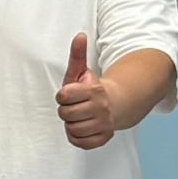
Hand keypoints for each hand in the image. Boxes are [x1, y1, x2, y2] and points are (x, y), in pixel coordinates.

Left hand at [55, 33, 114, 149]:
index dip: (63, 96)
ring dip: (72, 123)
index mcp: (93, 91)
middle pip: (65, 114)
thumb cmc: (90, 89)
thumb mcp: (81, 71)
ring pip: (72, 129)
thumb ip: (77, 54)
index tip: (70, 94)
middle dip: (66, 110)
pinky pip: (80, 142)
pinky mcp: (104, 137)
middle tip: (75, 106)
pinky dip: (78, 137)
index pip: (63, 96)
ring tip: (80, 116)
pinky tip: (83, 127)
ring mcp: (104, 124)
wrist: (115, 104)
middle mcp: (101, 108)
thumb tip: (79, 35)